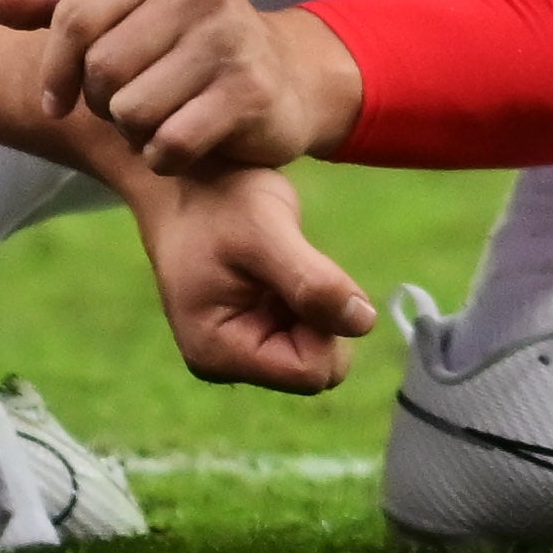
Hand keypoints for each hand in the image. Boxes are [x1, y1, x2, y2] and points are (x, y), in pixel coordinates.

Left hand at [0, 0, 362, 177]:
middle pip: (102, 70)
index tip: (58, 102)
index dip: (54, 71)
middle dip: (103, 104)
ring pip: (132, 111)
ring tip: (159, 121)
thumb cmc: (185, 43)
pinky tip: (183, 147)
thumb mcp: (125, 10)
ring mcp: (230, 39)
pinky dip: (164, 158)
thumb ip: (58, 4)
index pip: (74, 18)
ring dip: (134, 134)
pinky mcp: (251, 93)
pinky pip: (170, 144)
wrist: (284, 77)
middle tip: (129, 108)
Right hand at [131, 162, 378, 392]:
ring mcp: (236, 351)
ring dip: (311, 305)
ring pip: (312, 350)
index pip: (309, 371)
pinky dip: (304, 301)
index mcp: (218, 351)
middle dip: (319, 318)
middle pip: (313, 367)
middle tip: (291, 265)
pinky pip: (302, 333)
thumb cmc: (219, 200)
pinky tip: (277, 268)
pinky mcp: (249, 334)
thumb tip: (364, 322)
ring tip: (278, 262)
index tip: (304, 274)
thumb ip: (313, 282)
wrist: (189, 180)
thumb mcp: (267, 232)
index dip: (325, 326)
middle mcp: (224, 363)